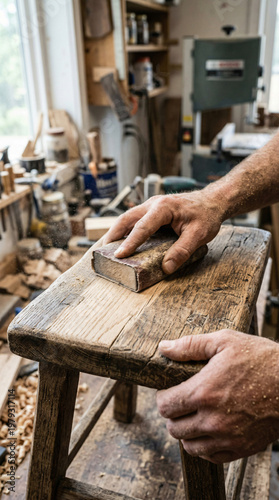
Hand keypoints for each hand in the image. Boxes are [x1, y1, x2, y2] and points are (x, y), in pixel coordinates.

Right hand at [103, 191, 223, 273]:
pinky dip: (125, 231)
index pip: (142, 227)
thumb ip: (182, 250)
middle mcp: (153, 204)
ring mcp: (151, 206)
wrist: (212, 201)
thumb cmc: (206, 215)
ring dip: (116, 232)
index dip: (131, 242)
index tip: (120, 255)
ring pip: (127, 218)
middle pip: (126, 219)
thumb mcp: (199, 235)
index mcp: (163, 208)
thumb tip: (167, 267)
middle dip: (113, 235)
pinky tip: (121, 242)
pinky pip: (134, 220)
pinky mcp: (152, 211)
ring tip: (105, 248)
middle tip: (102, 251)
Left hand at [156, 330, 278, 462]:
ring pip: (189, 445)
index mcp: (204, 392)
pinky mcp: (242, 448)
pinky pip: (211, 456)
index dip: (163, 397)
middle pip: (173, 428)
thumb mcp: (225, 341)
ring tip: (194, 416)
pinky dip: (204, 445)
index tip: (169, 390)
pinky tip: (209, 430)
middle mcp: (212, 420)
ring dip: (186, 432)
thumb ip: (190, 346)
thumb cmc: (261, 359)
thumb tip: (164, 348)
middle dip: (173, 414)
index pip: (165, 406)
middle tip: (181, 402)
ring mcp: (227, 437)